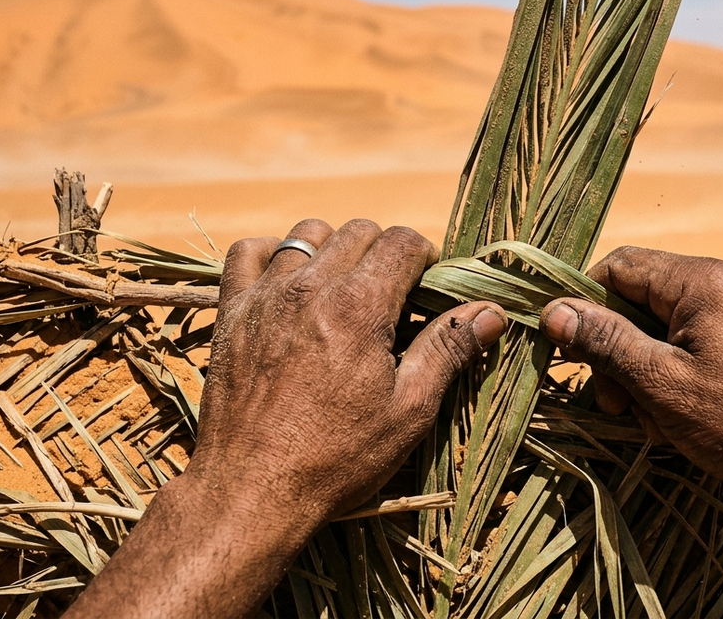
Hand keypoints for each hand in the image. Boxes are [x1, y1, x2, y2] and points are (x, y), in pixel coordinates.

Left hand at [67, 219, 505, 618]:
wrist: (253, 491)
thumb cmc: (337, 458)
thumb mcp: (408, 411)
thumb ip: (448, 350)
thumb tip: (491, 311)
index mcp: (360, 307)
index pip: (401, 240)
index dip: (423, 257)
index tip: (425, 287)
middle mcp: (310, 287)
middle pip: (358, 231)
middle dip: (382, 252)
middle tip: (390, 296)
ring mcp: (265, 297)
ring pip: (306, 233)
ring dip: (332, 250)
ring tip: (341, 289)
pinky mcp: (231, 313)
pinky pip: (246, 251)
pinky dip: (271, 254)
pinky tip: (287, 283)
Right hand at [539, 246, 722, 508]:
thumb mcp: (662, 384)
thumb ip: (606, 342)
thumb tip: (553, 309)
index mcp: (704, 280)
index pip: (620, 266)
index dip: (586, 304)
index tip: (570, 350)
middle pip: (645, 298)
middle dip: (621, 352)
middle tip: (617, 405)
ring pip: (671, 325)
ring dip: (649, 370)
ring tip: (657, 421)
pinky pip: (703, 338)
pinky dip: (682, 372)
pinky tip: (684, 416)